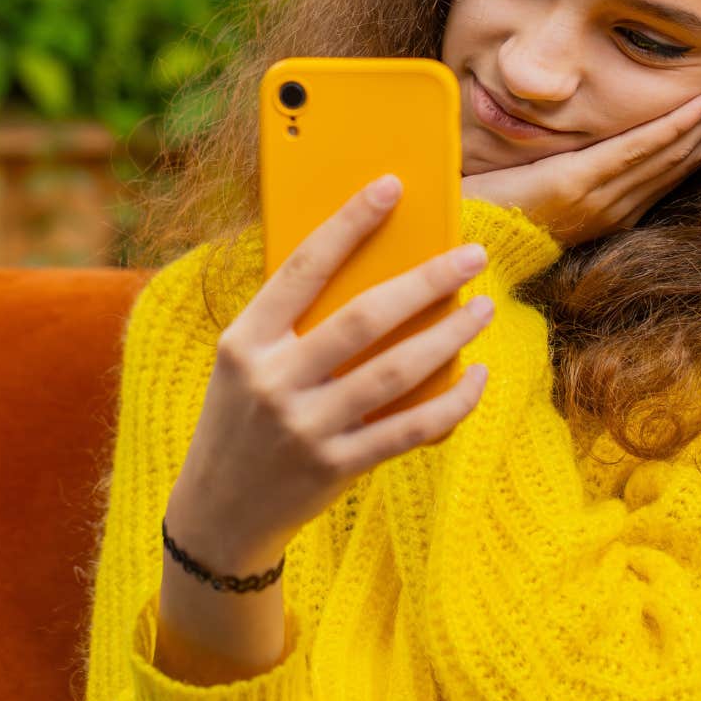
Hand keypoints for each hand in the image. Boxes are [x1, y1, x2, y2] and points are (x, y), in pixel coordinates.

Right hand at [165, 175, 494, 571]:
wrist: (217, 513)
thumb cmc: (241, 420)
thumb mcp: (245, 364)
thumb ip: (292, 325)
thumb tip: (375, 271)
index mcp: (246, 340)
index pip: (303, 267)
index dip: (349, 223)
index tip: (392, 187)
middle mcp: (273, 380)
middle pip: (364, 317)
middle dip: (427, 280)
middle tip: (472, 256)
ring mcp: (305, 427)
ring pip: (396, 371)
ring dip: (449, 335)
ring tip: (482, 309)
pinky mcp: (335, 466)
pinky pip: (410, 428)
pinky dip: (453, 401)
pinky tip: (476, 376)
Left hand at [462, 55, 700, 247]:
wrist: (464, 239)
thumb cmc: (496, 211)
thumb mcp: (547, 183)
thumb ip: (574, 164)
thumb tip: (587, 133)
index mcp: (617, 209)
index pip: (679, 162)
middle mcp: (621, 207)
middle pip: (691, 152)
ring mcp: (604, 197)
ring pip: (677, 147)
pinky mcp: (580, 183)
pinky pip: (639, 150)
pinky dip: (676, 124)